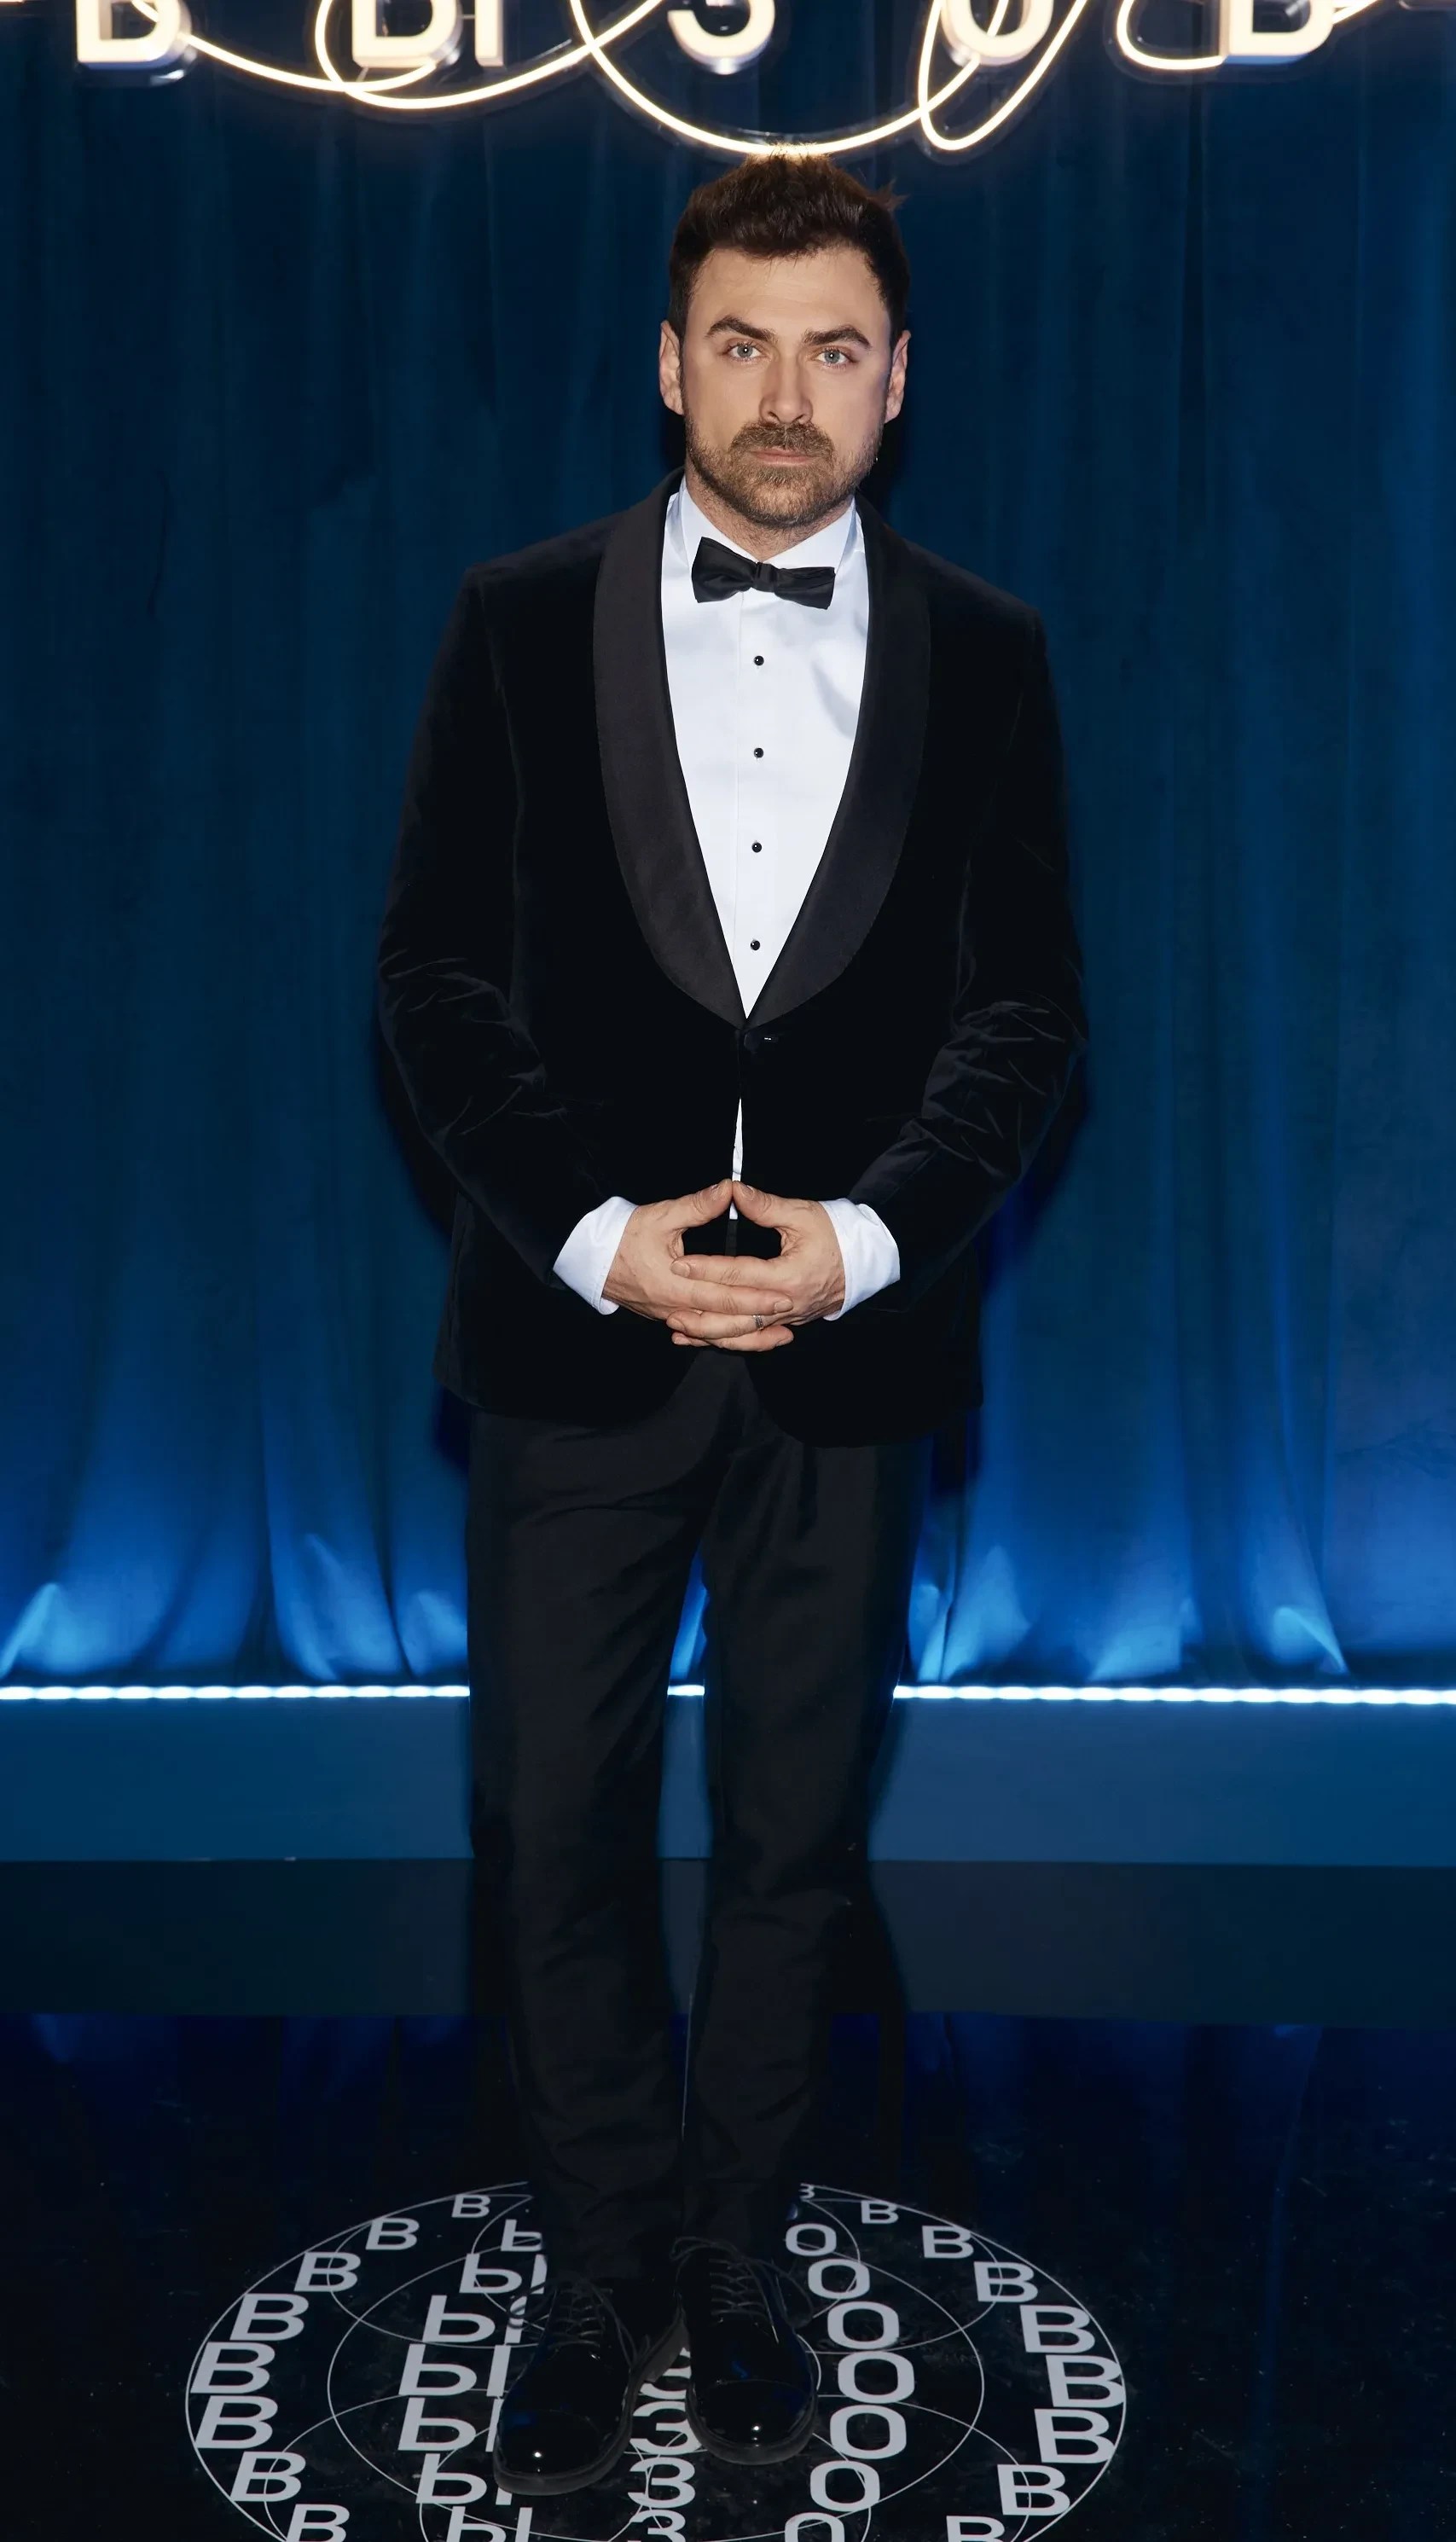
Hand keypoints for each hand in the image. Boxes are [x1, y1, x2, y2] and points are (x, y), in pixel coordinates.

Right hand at [602, 1180, 795, 1348]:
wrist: (593, 1259)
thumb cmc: (624, 1236)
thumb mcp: (661, 1216)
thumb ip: (698, 1205)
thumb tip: (728, 1190)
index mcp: (676, 1284)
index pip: (724, 1296)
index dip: (755, 1298)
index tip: (781, 1296)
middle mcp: (676, 1307)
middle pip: (725, 1322)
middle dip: (759, 1321)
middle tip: (789, 1316)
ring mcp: (672, 1316)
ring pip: (716, 1335)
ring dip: (749, 1338)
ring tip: (779, 1337)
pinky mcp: (670, 1317)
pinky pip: (702, 1335)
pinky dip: (726, 1339)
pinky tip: (746, 1339)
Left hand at [665, 1180, 844, 1350]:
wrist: (867, 1260)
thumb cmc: (837, 1234)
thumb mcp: (802, 1214)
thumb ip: (764, 1206)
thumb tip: (733, 1190)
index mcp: (788, 1276)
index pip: (738, 1275)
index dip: (707, 1269)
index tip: (680, 1264)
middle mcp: (787, 1304)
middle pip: (736, 1313)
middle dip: (700, 1309)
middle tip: (669, 1304)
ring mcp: (789, 1318)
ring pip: (743, 1333)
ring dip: (710, 1334)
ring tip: (679, 1330)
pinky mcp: (790, 1322)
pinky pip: (754, 1337)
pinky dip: (728, 1340)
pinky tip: (705, 1340)